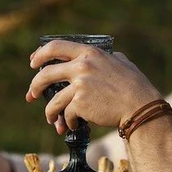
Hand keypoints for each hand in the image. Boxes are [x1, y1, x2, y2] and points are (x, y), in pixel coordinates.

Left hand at [27, 39, 161, 132]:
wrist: (140, 107)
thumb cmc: (135, 86)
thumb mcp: (122, 62)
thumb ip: (109, 58)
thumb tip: (107, 56)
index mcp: (89, 53)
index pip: (55, 46)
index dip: (40, 54)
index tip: (33, 61)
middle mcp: (81, 66)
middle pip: (45, 74)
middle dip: (35, 86)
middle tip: (32, 94)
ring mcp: (79, 85)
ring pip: (53, 101)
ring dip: (49, 112)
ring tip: (51, 119)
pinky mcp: (80, 104)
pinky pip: (66, 114)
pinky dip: (67, 122)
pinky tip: (72, 125)